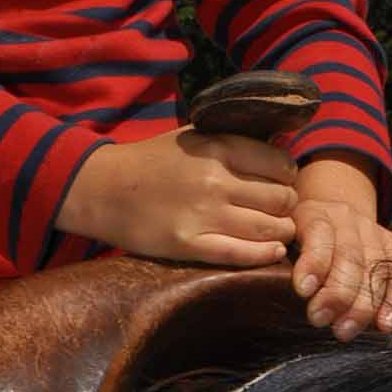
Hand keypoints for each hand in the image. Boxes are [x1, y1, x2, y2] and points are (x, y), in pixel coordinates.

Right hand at [56, 128, 298, 267]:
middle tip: (281, 210)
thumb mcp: (193, 136)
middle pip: (281, 199)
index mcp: (218, 147)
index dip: (288, 176)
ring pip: (269, 229)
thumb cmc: (152, 160)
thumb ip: (232, 141)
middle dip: (287, 206)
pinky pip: (241, 254)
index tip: (282, 183)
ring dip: (282, 232)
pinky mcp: (189, 244)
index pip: (280, 165)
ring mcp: (203, 214)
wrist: (104, 188)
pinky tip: (271, 251)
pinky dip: (264, 255)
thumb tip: (278, 148)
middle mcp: (215, 180)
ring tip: (278, 231)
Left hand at [289, 155, 391, 339]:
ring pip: (375, 267)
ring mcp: (372, 231)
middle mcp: (347, 218)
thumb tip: (263, 293)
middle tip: (320, 320)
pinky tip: (384, 325)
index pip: (319, 234)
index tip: (303, 291)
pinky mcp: (391, 246)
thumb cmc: (294, 236)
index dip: (314, 262)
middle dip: (337, 292)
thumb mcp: (280, 235)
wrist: (330, 209)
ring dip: (363, 303)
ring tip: (345, 331)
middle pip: (350, 255)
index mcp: (314, 212)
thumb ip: (276, 256)